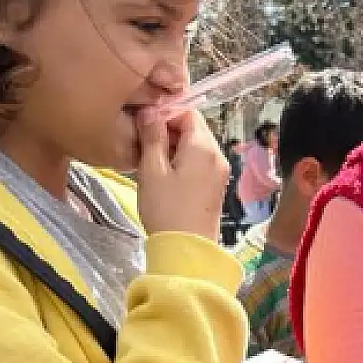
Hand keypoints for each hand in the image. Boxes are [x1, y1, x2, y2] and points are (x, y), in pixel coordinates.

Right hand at [136, 107, 227, 240]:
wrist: (187, 250)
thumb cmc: (167, 210)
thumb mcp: (152, 170)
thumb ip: (152, 137)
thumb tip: (149, 112)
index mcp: (204, 147)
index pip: (187, 111)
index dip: (164, 112)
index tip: (143, 123)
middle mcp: (217, 155)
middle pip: (193, 127)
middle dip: (168, 129)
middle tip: (143, 141)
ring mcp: (219, 171)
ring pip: (195, 144)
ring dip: (173, 145)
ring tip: (149, 158)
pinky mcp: (215, 185)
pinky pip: (198, 161)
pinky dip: (181, 160)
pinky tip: (163, 172)